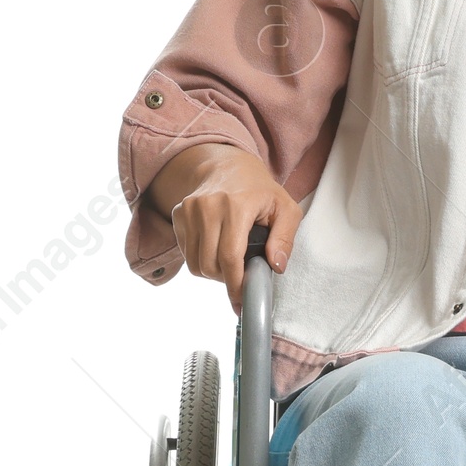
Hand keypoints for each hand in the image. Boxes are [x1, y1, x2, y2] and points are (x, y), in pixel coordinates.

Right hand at [148, 143, 302, 310]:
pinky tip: (216, 248)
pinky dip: (201, 259)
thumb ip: (285, 239)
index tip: (242, 300)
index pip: (230, 257)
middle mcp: (207, 206)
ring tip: (230, 262)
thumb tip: (276, 266)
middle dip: (226, 280)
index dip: (236, 284)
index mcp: (236, 205)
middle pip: (210, 265)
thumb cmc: (260, 190)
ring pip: (195, 264)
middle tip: (241, 276)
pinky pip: (186, 254)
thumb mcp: (286, 209)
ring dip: (213, 272)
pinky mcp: (179, 214)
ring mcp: (189, 210)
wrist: (227, 165)